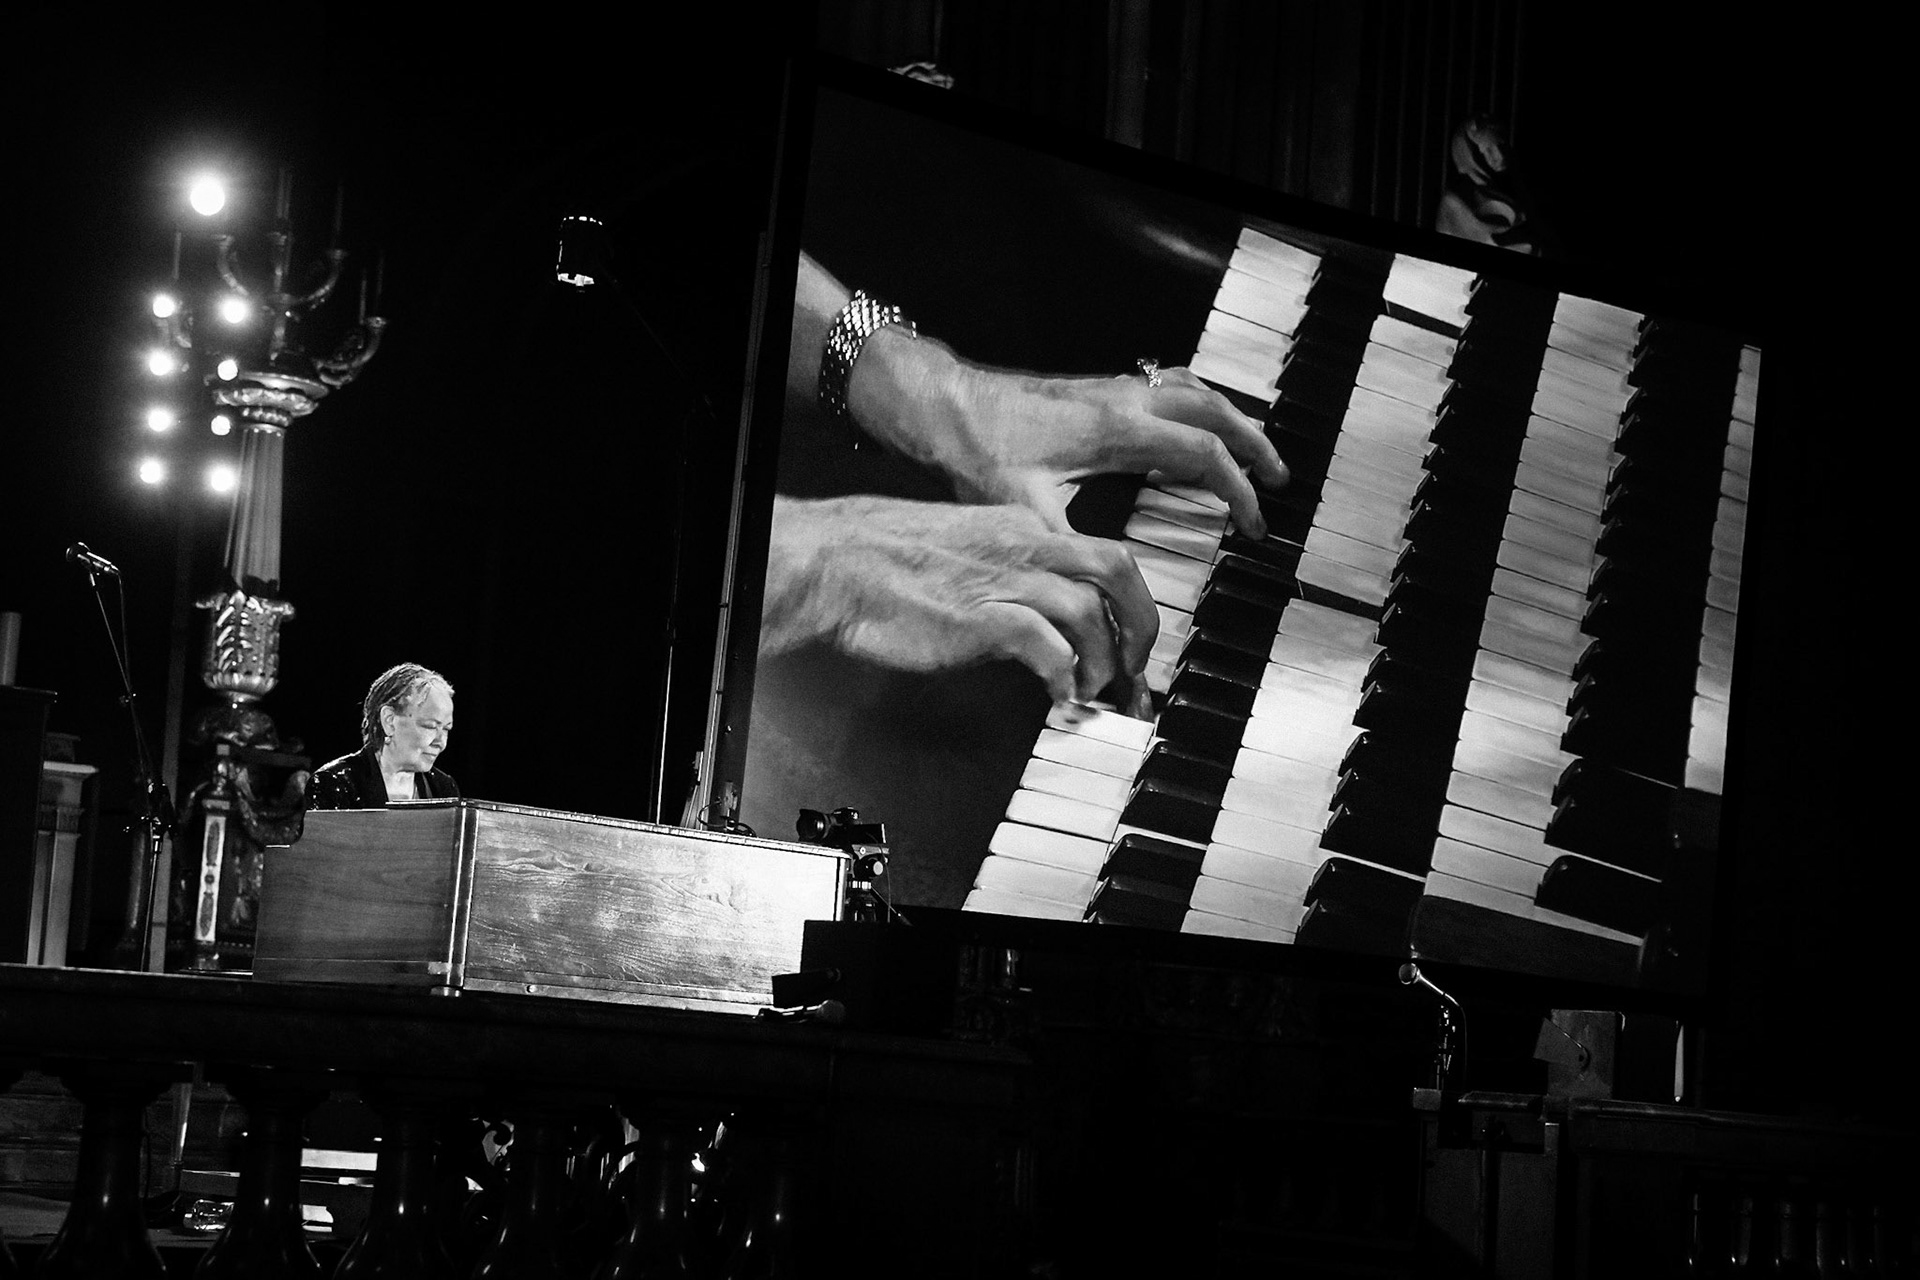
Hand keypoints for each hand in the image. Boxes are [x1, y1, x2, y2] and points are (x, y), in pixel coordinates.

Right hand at [761, 495, 1157, 703]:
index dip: (1127, 603)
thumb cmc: (884, 563)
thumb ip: (1005, 580)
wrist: (837, 563)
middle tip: (1134, 669)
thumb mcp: (964, 553)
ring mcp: (1005, 579)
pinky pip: (1047, 646)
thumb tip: (1034, 626)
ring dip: (1101, 660)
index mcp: (1020, 528)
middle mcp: (1023, 546)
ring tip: (1088, 692)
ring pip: (1089, 611)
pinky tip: (1058, 698)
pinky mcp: (982, 616)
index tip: (1130, 643)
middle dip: (1139, 625)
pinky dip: (1063, 677)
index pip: (1098, 555)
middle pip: (1115, 571)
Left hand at [852, 330, 1288, 537]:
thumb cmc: (977, 450)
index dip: (1238, 491)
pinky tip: (1193, 423)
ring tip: (1254, 449)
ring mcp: (1112, 387)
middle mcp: (1123, 400)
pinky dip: (1195, 402)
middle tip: (1279, 479)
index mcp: (1117, 429)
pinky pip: (1166, 384)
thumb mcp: (1026, 510)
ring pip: (1193, 390)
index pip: (1203, 453)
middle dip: (1254, 444)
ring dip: (1230, 418)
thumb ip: (1072, 550)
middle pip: (1214, 410)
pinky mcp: (1097, 387)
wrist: (942, 402)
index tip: (1253, 524)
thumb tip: (1102, 595)